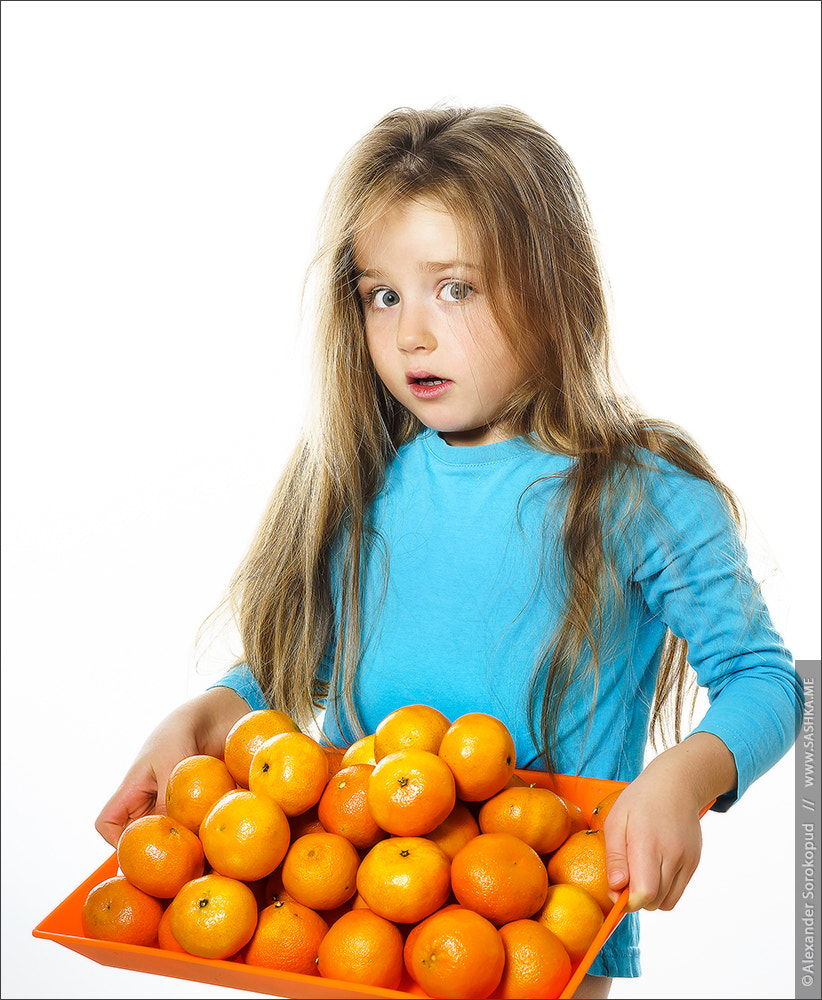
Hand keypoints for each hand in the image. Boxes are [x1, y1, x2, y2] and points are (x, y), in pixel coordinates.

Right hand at [94, 686, 248, 846]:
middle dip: (154, 854)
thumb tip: (166, 838)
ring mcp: (176, 802)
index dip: (116, 840)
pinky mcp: (202, 802)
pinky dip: (206, 831)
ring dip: (185, 845)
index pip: (108, 823)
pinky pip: (198, 824)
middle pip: (140, 836)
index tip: (140, 850)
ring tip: (201, 861)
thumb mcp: (173, 760)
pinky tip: (220, 839)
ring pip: (171, 835)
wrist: (219, 711)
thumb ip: (167, 796)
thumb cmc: (187, 727)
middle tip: (174, 874)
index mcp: (134, 788)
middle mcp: (151, 799)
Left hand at [602, 732, 735, 912]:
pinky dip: (664, 889)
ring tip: (640, 871)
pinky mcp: (694, 862)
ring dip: (650, 896)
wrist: (677, 783)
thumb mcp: (617, 820)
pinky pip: (677, 892)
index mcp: (648, 842)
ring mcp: (686, 860)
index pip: (644, 892)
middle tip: (625, 877)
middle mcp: (672, 854)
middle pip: (654, 901)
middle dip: (636, 898)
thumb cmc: (641, 800)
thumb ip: (614, 857)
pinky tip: (654, 867)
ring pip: (667, 902)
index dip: (628, 901)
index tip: (617, 890)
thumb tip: (616, 889)